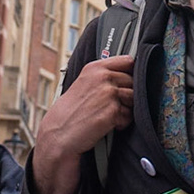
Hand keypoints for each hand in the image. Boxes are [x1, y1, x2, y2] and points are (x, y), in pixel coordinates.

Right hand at [31, 55, 133, 193]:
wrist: (59, 132)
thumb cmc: (71, 111)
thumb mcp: (84, 83)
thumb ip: (104, 76)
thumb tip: (127, 74)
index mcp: (95, 68)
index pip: (127, 61)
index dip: (130, 73)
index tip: (127, 80)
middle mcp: (103, 78)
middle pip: (133, 82)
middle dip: (127, 94)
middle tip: (112, 105)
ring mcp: (109, 94)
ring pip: (133, 99)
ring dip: (125, 108)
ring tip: (108, 114)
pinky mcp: (113, 111)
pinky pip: (129, 116)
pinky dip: (121, 123)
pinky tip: (107, 124)